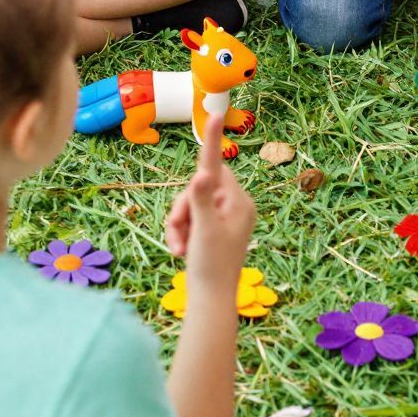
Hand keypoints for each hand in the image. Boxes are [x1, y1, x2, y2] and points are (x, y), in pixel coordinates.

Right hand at [164, 112, 256, 296]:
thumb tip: (201, 174)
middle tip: (179, 231)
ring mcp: (225, 217)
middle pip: (198, 187)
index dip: (212, 140)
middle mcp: (235, 206)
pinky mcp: (214, 228)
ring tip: (179, 247)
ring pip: (190, 203)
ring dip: (179, 224)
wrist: (211, 301)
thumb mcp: (204, 230)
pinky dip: (181, 232)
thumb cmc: (211, 266)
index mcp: (238, 202)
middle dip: (182, 208)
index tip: (214, 115)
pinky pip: (191, 218)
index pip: (218, 167)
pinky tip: (180, 251)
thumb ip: (200, 200)